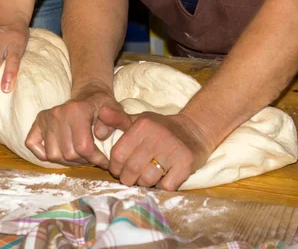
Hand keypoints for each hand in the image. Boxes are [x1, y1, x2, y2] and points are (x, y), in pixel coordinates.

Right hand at [25, 81, 126, 167]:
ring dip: (67, 161)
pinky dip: (44, 154)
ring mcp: (46, 118)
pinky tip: (60, 152)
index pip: (83, 147)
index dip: (96, 159)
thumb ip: (117, 120)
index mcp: (77, 110)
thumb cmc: (103, 105)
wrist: (89, 94)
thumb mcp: (116, 109)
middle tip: (92, 158)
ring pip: (53, 155)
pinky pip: (33, 145)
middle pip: (68, 154)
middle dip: (84, 161)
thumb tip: (100, 134)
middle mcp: (58, 113)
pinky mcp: (37, 123)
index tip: (105, 162)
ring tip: (79, 156)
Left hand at [97, 108, 213, 190]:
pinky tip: (162, 179)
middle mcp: (158, 136)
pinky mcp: (186, 164)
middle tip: (131, 178)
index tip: (119, 169)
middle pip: (131, 169)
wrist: (195, 130)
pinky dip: (161, 187)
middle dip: (128, 178)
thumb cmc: (161, 129)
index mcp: (143, 125)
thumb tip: (101, 112)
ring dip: (144, 183)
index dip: (115, 166)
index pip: (117, 154)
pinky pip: (166, 186)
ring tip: (146, 177)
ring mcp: (173, 150)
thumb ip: (118, 119)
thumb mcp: (139, 121)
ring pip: (147, 179)